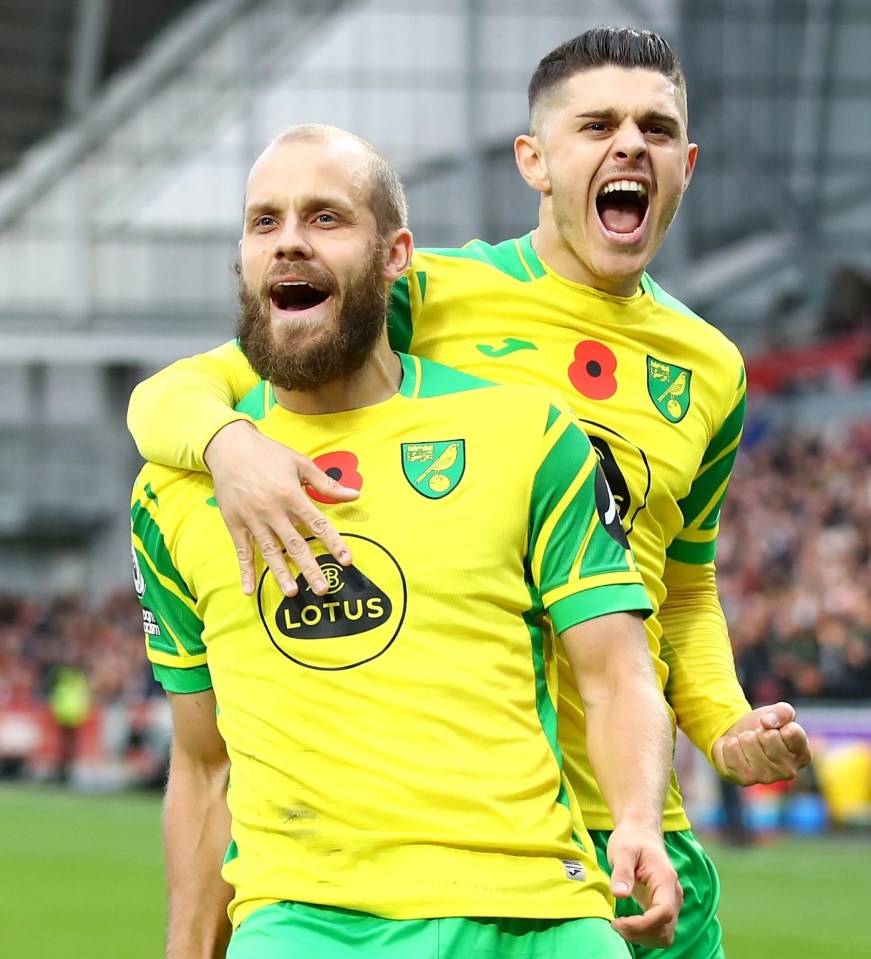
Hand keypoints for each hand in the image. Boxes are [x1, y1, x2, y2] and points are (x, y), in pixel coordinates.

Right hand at [204, 421, 359, 596]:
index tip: (346, 560)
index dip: (334, 543)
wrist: (229, 447)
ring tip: (293, 592)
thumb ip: (327, 484)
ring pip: (270, 551)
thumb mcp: (300, 463)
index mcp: (292, 495)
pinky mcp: (235, 524)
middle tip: (322, 588)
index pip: (318, 524)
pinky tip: (250, 590)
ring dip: (281, 573)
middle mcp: (273, 511)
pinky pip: (242, 551)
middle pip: (295, 544)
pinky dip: (246, 571)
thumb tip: (355, 494)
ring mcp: (253, 519)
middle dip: (310, 567)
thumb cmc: (269, 454)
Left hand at [607, 823, 681, 948]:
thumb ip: (622, 871)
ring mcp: (670, 903)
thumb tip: (619, 895)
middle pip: (665, 929)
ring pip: (664, 936)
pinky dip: (644, 935)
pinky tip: (626, 925)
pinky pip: (659, 931)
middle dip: (640, 934)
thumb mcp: (622, 850)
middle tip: (615, 924)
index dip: (642, 925)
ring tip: (620, 925)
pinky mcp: (663, 908)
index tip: (619, 922)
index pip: (663, 913)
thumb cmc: (631, 839)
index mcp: (665, 879)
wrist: (641, 833)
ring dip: (642, 938)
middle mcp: (673, 894)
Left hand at [712, 701, 812, 784]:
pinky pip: (732, 748)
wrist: (737, 739)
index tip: (773, 727)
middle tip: (757, 737)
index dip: (777, 722)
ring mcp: (767, 777)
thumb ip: (782, 712)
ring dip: (743, 738)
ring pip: (748, 741)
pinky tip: (737, 752)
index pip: (792, 732)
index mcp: (802, 754)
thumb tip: (768, 722)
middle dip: (758, 730)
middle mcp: (789, 770)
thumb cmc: (762, 728)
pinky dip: (730, 744)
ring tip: (747, 745)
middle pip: (768, 736)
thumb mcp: (777, 713)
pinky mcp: (745, 779)